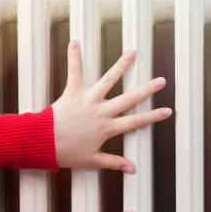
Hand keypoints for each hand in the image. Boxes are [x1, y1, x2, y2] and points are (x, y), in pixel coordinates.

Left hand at [52, 40, 172, 171]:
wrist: (42, 143)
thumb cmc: (66, 153)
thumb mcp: (92, 160)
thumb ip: (113, 163)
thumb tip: (132, 169)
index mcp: (107, 128)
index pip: (136, 122)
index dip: (153, 116)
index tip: (168, 111)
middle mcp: (101, 111)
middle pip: (129, 99)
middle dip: (147, 89)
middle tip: (161, 81)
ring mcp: (88, 100)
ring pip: (108, 80)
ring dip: (121, 65)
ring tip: (133, 52)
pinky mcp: (72, 92)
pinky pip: (74, 72)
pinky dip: (73, 57)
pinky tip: (75, 42)